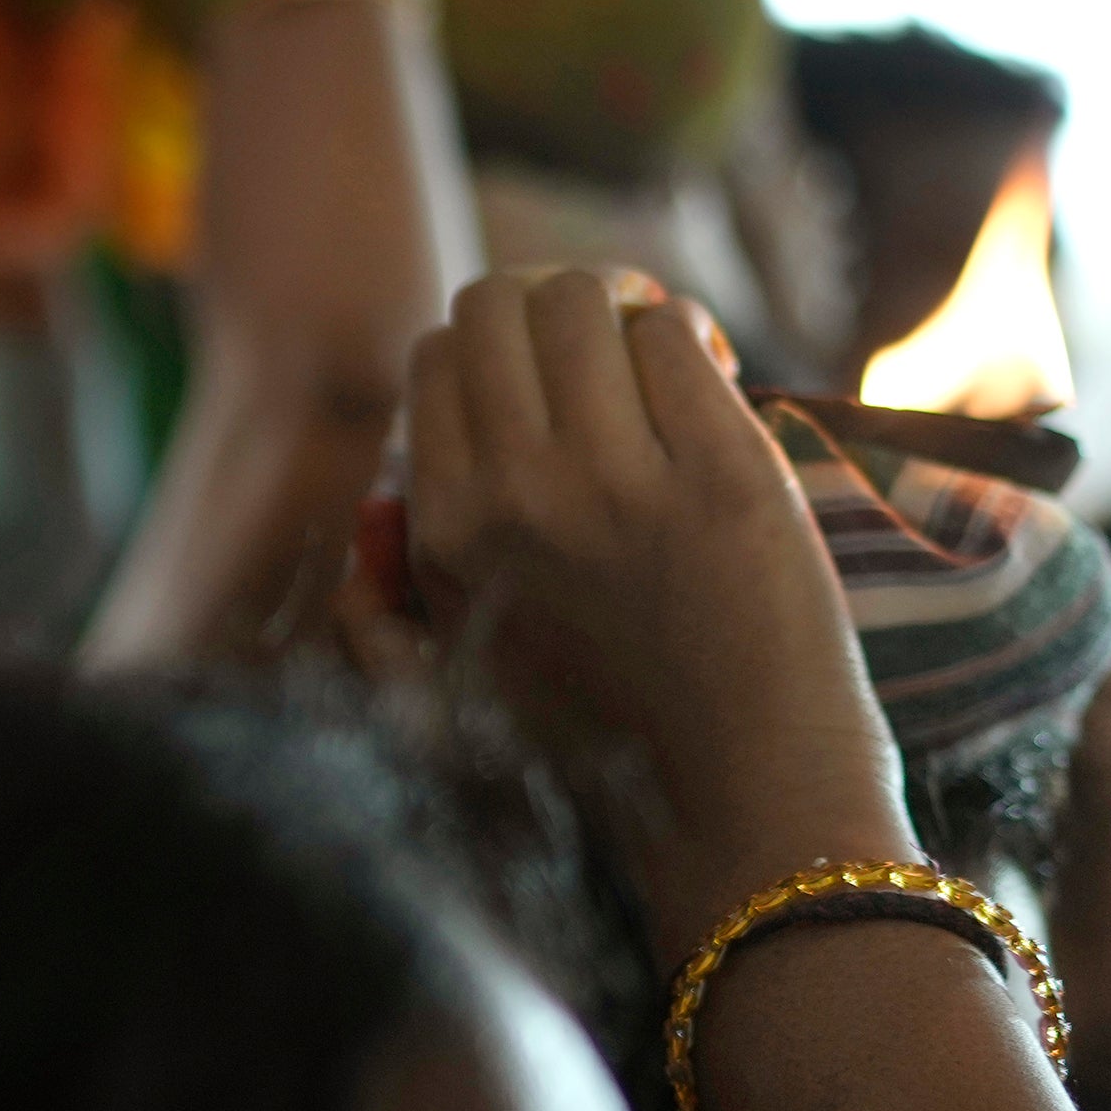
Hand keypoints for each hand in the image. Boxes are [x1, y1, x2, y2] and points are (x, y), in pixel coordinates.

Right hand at [403, 269, 915, 959]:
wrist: (740, 811)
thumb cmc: (605, 755)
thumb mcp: (453, 691)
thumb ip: (382, 613)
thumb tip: (370, 516)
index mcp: (442, 537)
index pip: (435, 359)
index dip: (493, 356)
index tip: (549, 393)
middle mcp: (515, 496)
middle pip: (498, 303)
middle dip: (550, 312)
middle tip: (606, 359)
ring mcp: (620, 480)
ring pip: (588, 300)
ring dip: (626, 317)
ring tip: (667, 369)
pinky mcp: (725, 471)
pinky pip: (677, 336)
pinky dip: (693, 344)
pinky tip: (718, 384)